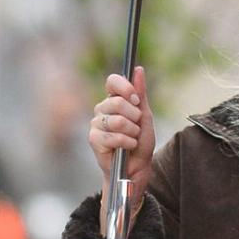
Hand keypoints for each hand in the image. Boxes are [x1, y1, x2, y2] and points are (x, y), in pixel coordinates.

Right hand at [91, 67, 155, 230]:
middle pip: (116, 101)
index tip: (136, 99)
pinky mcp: (94, 140)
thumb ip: (140, 94)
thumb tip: (138, 69)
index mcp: (113, 100)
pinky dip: (126, 142)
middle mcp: (102, 110)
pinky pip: (112, 136)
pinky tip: (127, 147)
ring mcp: (96, 124)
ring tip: (133, 138)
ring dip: (131, 131)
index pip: (112, 82)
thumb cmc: (140, 143)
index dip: (125, 88)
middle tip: (137, 127)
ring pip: (116, 120)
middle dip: (133, 116)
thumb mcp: (144, 116)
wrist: (136, 168)